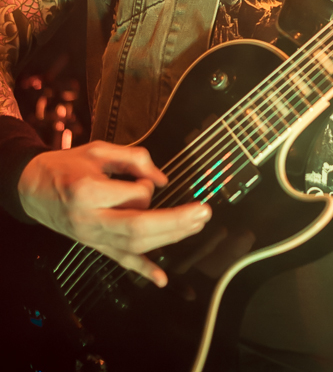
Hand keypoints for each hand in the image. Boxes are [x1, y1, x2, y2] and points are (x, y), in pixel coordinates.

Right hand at [18, 141, 210, 286]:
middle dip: (175, 222)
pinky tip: (161, 279)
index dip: (147, 185)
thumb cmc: (66, 166)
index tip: (145, 177)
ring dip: (169, 238)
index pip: (132, 195)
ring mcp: (91, 238)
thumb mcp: (98, 150)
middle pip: (138, 228)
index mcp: (87, 191)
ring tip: (195, 225)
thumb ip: (133, 159)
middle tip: (202, 212)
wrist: (32, 187)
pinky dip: (142, 270)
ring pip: (134, 246)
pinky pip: (120, 261)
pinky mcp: (93, 246)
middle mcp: (89, 220)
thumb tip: (162, 179)